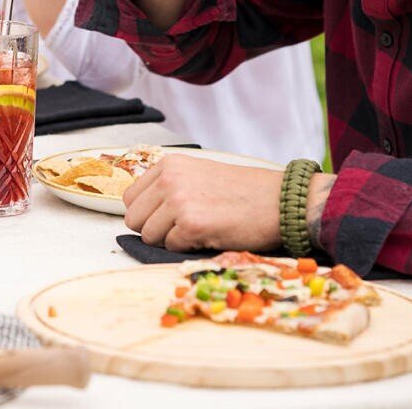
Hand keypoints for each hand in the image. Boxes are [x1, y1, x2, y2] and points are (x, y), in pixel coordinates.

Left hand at [122, 155, 282, 251]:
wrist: (280, 201)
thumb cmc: (244, 191)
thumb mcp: (199, 174)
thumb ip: (170, 186)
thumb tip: (144, 212)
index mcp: (169, 164)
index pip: (131, 198)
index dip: (147, 213)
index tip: (166, 218)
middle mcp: (169, 179)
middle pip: (134, 219)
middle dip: (154, 230)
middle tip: (181, 229)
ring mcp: (178, 201)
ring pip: (149, 236)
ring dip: (170, 240)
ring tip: (199, 230)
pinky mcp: (191, 225)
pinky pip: (170, 246)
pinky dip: (187, 247)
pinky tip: (210, 235)